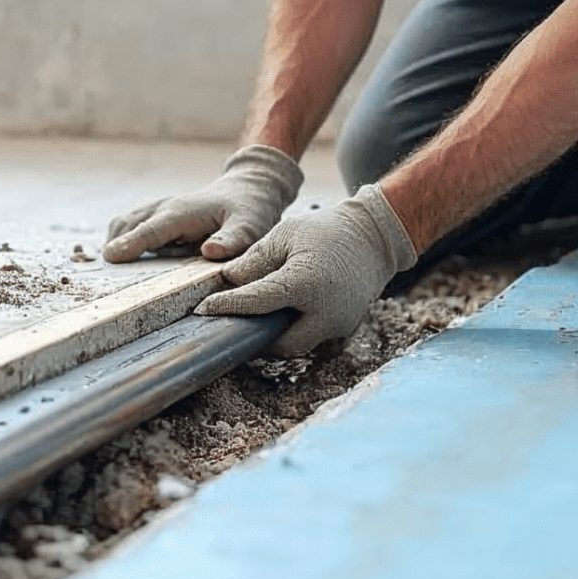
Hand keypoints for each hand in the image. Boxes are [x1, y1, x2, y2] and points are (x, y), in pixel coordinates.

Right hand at [102, 144, 304, 262]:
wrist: (247, 189)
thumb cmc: (249, 210)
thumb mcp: (249, 227)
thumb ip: (232, 241)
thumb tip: (208, 252)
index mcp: (183, 212)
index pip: (152, 229)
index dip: (131, 243)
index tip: (111, 257)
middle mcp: (165, 208)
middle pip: (128, 225)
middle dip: (114, 246)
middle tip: (106, 278)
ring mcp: (158, 210)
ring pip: (125, 223)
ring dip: (115, 243)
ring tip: (113, 272)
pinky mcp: (157, 217)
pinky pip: (130, 226)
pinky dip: (122, 240)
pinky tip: (125, 260)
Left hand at [195, 185, 418, 356]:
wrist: (374, 238)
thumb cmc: (328, 231)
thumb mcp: (286, 234)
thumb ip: (255, 260)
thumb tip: (228, 280)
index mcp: (306, 284)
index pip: (257, 303)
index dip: (227, 307)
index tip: (203, 309)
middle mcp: (325, 312)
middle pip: (278, 343)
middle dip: (252, 337)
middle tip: (227, 325)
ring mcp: (338, 325)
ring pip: (296, 346)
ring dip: (272, 339)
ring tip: (249, 324)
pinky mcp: (345, 329)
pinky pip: (313, 341)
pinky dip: (292, 334)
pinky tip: (275, 322)